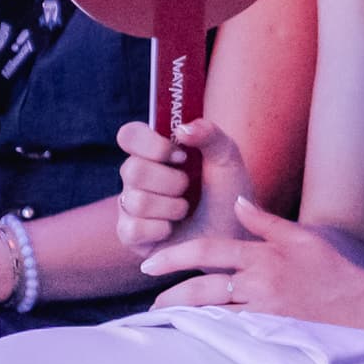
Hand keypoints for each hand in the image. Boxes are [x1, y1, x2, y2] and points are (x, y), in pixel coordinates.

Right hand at [116, 115, 248, 256]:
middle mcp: (136, 176)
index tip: (180, 156)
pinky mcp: (129, 234)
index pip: (129, 135)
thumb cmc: (228, 193)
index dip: (150, 144)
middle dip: (172, 182)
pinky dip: (161, 230)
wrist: (234, 234)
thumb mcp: (227, 159)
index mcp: (154, 152)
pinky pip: (133, 229)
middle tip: (189, 188)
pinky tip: (172, 229)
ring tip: (186, 210)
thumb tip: (182, 129)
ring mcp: (130, 205)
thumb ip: (210, 135)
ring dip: (173, 208)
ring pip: (136, 201)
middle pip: (132, 170)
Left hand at [142, 196, 363, 326]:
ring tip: (166, 319)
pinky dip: (207, 333)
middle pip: (201, 287)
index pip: (208, 250)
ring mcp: (263, 309)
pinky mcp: (269, 331)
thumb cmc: (332, 270)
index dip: (174, 256)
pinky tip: (192, 335)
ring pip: (211, 313)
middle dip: (170, 296)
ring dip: (184, 317)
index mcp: (263, 255)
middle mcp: (259, 282)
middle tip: (152, 302)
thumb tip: (236, 202)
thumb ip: (265, 221)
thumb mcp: (302, 237)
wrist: (361, 306)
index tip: (150, 264)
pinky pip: (229, 332)